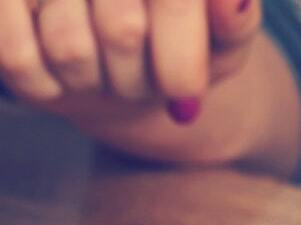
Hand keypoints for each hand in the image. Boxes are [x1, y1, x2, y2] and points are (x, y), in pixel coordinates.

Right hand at [0, 0, 260, 124]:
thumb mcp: (223, 39)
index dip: (180, 64)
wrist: (129, 60)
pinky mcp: (5, 3)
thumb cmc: (185, 44)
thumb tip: (233, 0)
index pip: (173, 4)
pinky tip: (63, 78)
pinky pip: (17, 58)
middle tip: (143, 80)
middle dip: (140, 80)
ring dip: (96, 84)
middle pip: (123, 32)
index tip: (185, 96)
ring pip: (70, 49)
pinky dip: (47, 86)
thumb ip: (234, 21)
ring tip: (106, 71)